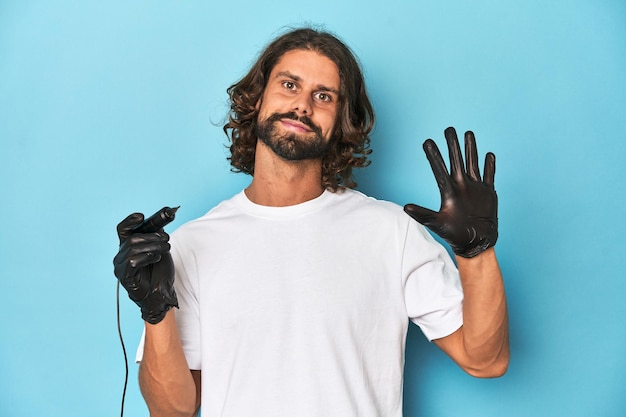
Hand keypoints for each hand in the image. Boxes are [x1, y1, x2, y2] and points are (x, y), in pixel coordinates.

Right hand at [113, 209, 177, 323]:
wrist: (161, 292)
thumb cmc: (159, 271)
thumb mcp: (160, 247)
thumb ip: (158, 232)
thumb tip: (167, 214)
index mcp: (128, 246)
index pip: (123, 229)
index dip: (130, 221)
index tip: (142, 216)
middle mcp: (121, 254)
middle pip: (132, 238)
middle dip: (152, 236)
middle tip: (166, 239)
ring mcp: (121, 266)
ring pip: (133, 248)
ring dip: (153, 246)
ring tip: (166, 248)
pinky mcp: (124, 276)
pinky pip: (133, 261)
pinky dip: (147, 257)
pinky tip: (156, 258)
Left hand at [404, 127, 497, 257]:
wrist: (475, 243)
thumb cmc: (454, 235)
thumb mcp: (436, 223)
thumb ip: (422, 214)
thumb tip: (405, 207)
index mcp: (448, 191)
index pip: (439, 168)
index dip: (434, 155)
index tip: (427, 141)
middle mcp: (461, 186)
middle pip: (456, 160)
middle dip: (453, 144)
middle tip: (448, 129)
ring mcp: (475, 188)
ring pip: (472, 163)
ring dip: (471, 148)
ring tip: (468, 133)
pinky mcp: (488, 193)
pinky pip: (489, 175)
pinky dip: (490, 165)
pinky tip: (489, 154)